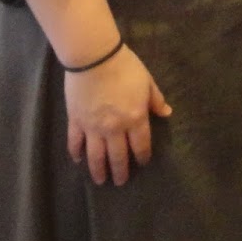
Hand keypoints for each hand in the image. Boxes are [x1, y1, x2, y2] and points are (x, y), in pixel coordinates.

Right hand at [63, 46, 171, 185]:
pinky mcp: (76, 121)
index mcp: (135, 118)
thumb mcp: (147, 81)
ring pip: (96, 156)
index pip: (141, 144)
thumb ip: (155, 100)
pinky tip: (78, 161)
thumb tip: (166, 113)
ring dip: (98, 170)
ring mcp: (93, 127)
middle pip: (118, 156)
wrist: (95, 58)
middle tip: (121, 182)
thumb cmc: (125, 67)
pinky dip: (76, 153)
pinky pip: (75, 142)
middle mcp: (114, 128)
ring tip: (101, 181)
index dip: (142, 157)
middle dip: (120, 171)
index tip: (142, 164)